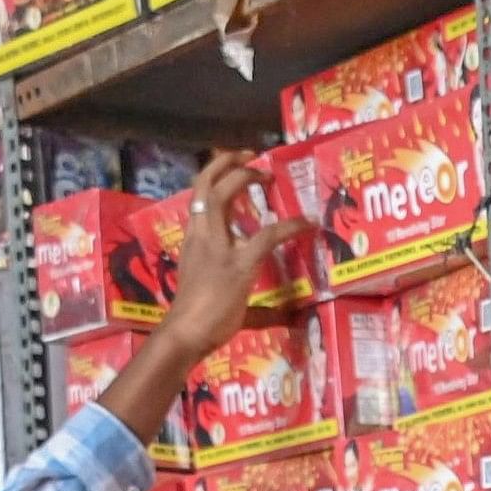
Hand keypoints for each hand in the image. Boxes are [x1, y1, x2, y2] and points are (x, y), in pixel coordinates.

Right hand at [91, 152, 307, 446]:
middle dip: (226, 164)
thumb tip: (291, 318)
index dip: (215, 177)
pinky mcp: (238, 263)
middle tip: (250, 156)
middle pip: (204, 185)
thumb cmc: (197, 321)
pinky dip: (289, 226)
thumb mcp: (222, 298)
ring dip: (243, 176)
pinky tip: (306, 223)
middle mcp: (200, 235)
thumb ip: (254, 303)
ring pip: (221, 194)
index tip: (234, 167)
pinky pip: (267, 236)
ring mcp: (217, 247)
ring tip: (264, 170)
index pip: (198, 198)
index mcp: (192, 240)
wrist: (185, 333)